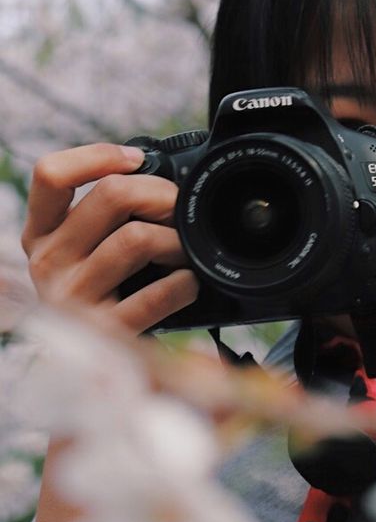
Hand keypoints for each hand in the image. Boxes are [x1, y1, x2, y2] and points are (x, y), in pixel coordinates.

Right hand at [21, 143, 198, 334]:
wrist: (93, 365)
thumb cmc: (102, 290)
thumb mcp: (85, 248)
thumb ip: (104, 211)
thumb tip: (154, 171)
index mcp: (41, 233)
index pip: (50, 174)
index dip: (98, 156)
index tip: (135, 159)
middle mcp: (48, 262)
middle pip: (111, 194)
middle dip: (161, 193)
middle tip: (179, 208)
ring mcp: (72, 298)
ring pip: (137, 239)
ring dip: (177, 240)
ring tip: (185, 251)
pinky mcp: (104, 331)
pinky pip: (156, 294)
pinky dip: (184, 283)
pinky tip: (188, 283)